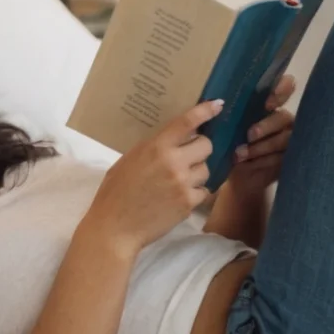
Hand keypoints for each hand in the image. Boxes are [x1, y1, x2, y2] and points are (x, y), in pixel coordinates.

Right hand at [86, 99, 222, 258]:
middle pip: (207, 145)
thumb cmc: (115, 192)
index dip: (205, 111)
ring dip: (197, 171)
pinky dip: (195, 192)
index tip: (218, 105)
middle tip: (189, 155)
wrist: (115, 227)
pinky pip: (204, 191)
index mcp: (156, 147)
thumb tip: (173, 140)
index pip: (186, 122)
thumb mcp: (129, 160)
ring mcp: (183, 184)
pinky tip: (180, 196)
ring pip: (206, 169)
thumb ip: (153, 149)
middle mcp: (174, 162)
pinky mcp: (189, 204)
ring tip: (180, 179)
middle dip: (200, 148)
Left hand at [227, 74, 295, 200]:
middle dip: (267, 126)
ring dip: (263, 146)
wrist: (226, 176)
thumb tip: (217, 103)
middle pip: (284, 117)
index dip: (282, 90)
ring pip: (286, 139)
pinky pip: (283, 157)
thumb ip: (219, 112)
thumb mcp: (218, 126)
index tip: (267, 103)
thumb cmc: (223, 144)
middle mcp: (280, 119)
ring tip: (241, 154)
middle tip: (249, 135)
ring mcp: (288, 139)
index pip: (285, 87)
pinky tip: (249, 164)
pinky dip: (265, 160)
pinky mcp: (288, 159)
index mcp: (266, 104)